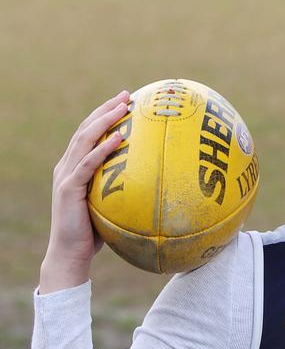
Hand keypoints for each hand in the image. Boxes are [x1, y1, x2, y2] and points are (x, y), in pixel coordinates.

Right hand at [39, 90, 130, 293]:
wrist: (71, 254)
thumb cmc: (94, 232)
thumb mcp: (110, 204)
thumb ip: (122, 189)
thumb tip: (155, 183)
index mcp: (75, 167)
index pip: (89, 133)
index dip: (105, 115)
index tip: (125, 101)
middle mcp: (67, 166)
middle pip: (85, 129)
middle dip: (105, 109)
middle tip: (126, 94)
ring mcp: (66, 176)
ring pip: (84, 140)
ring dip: (104, 121)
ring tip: (122, 107)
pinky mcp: (69, 188)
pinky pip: (87, 164)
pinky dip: (103, 149)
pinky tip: (119, 137)